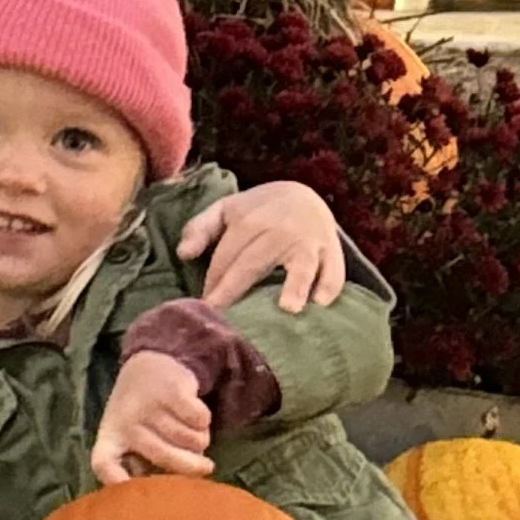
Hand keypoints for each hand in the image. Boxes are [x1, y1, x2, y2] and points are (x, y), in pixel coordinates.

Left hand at [91, 349, 212, 486]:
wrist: (148, 366)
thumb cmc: (141, 415)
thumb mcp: (131, 438)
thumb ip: (145, 464)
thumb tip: (174, 490)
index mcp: (110, 438)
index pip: (103, 464)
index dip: (116, 481)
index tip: (132, 490)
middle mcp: (125, 421)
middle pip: (164, 457)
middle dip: (191, 467)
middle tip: (206, 468)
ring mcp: (148, 404)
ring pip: (190, 439)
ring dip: (199, 440)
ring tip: (190, 433)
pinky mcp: (171, 389)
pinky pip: (200, 420)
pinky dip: (204, 422)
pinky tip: (194, 416)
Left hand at [182, 178, 345, 313]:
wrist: (304, 195)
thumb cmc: (257, 212)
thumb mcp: (226, 211)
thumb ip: (200, 229)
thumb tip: (184, 255)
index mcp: (249, 221)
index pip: (225, 258)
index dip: (213, 284)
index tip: (204, 309)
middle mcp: (280, 231)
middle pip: (254, 263)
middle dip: (236, 290)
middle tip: (225, 324)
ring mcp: (309, 242)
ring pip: (303, 265)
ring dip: (297, 285)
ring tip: (290, 308)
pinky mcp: (332, 251)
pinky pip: (334, 271)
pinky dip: (330, 286)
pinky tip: (320, 304)